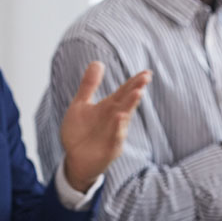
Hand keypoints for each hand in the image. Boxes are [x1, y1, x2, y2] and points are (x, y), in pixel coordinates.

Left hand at [61, 63, 150, 191]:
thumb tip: (97, 62)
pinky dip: (117, 127)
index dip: (134, 82)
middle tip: (145, 78)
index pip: (124, 92)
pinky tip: (120, 116)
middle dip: (136, 89)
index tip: (146, 72)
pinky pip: (114, 136)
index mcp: (109, 107)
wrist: (75, 158)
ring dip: (131, 105)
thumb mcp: (81, 105)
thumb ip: (90, 85)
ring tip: (137, 92)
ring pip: (124, 117)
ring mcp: (114, 132)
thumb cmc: (80, 132)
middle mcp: (115, 118)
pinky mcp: (110, 147)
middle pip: (127, 102)